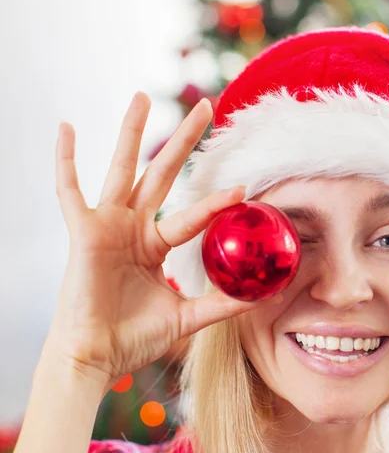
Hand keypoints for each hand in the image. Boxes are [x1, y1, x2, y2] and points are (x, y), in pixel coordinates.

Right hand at [46, 92, 277, 391]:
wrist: (98, 357)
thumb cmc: (135, 337)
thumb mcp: (186, 317)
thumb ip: (219, 304)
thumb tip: (259, 298)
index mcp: (156, 245)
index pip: (192, 214)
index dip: (215, 199)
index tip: (243, 187)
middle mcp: (134, 228)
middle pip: (163, 175)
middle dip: (184, 142)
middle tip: (206, 106)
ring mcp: (108, 226)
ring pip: (122, 170)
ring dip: (132, 133)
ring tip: (142, 96)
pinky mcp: (83, 232)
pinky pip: (69, 191)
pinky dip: (66, 161)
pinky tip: (68, 127)